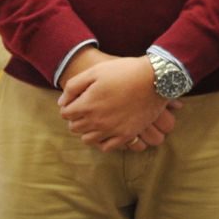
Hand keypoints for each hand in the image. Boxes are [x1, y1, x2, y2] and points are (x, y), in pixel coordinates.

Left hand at [57, 55, 176, 151]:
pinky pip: (106, 147)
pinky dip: (103, 141)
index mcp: (87, 104)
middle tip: (87, 109)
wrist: (156, 78)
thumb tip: (62, 103)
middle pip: (74, 128)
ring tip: (97, 120)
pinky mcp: (126, 135)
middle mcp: (96, 121)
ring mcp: (112, 130)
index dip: (69, 106)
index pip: (65, 114)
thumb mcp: (96, 71)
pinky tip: (108, 130)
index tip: (78, 100)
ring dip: (88, 131)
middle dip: (77, 118)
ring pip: (88, 140)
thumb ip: (73, 86)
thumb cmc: (125, 71)